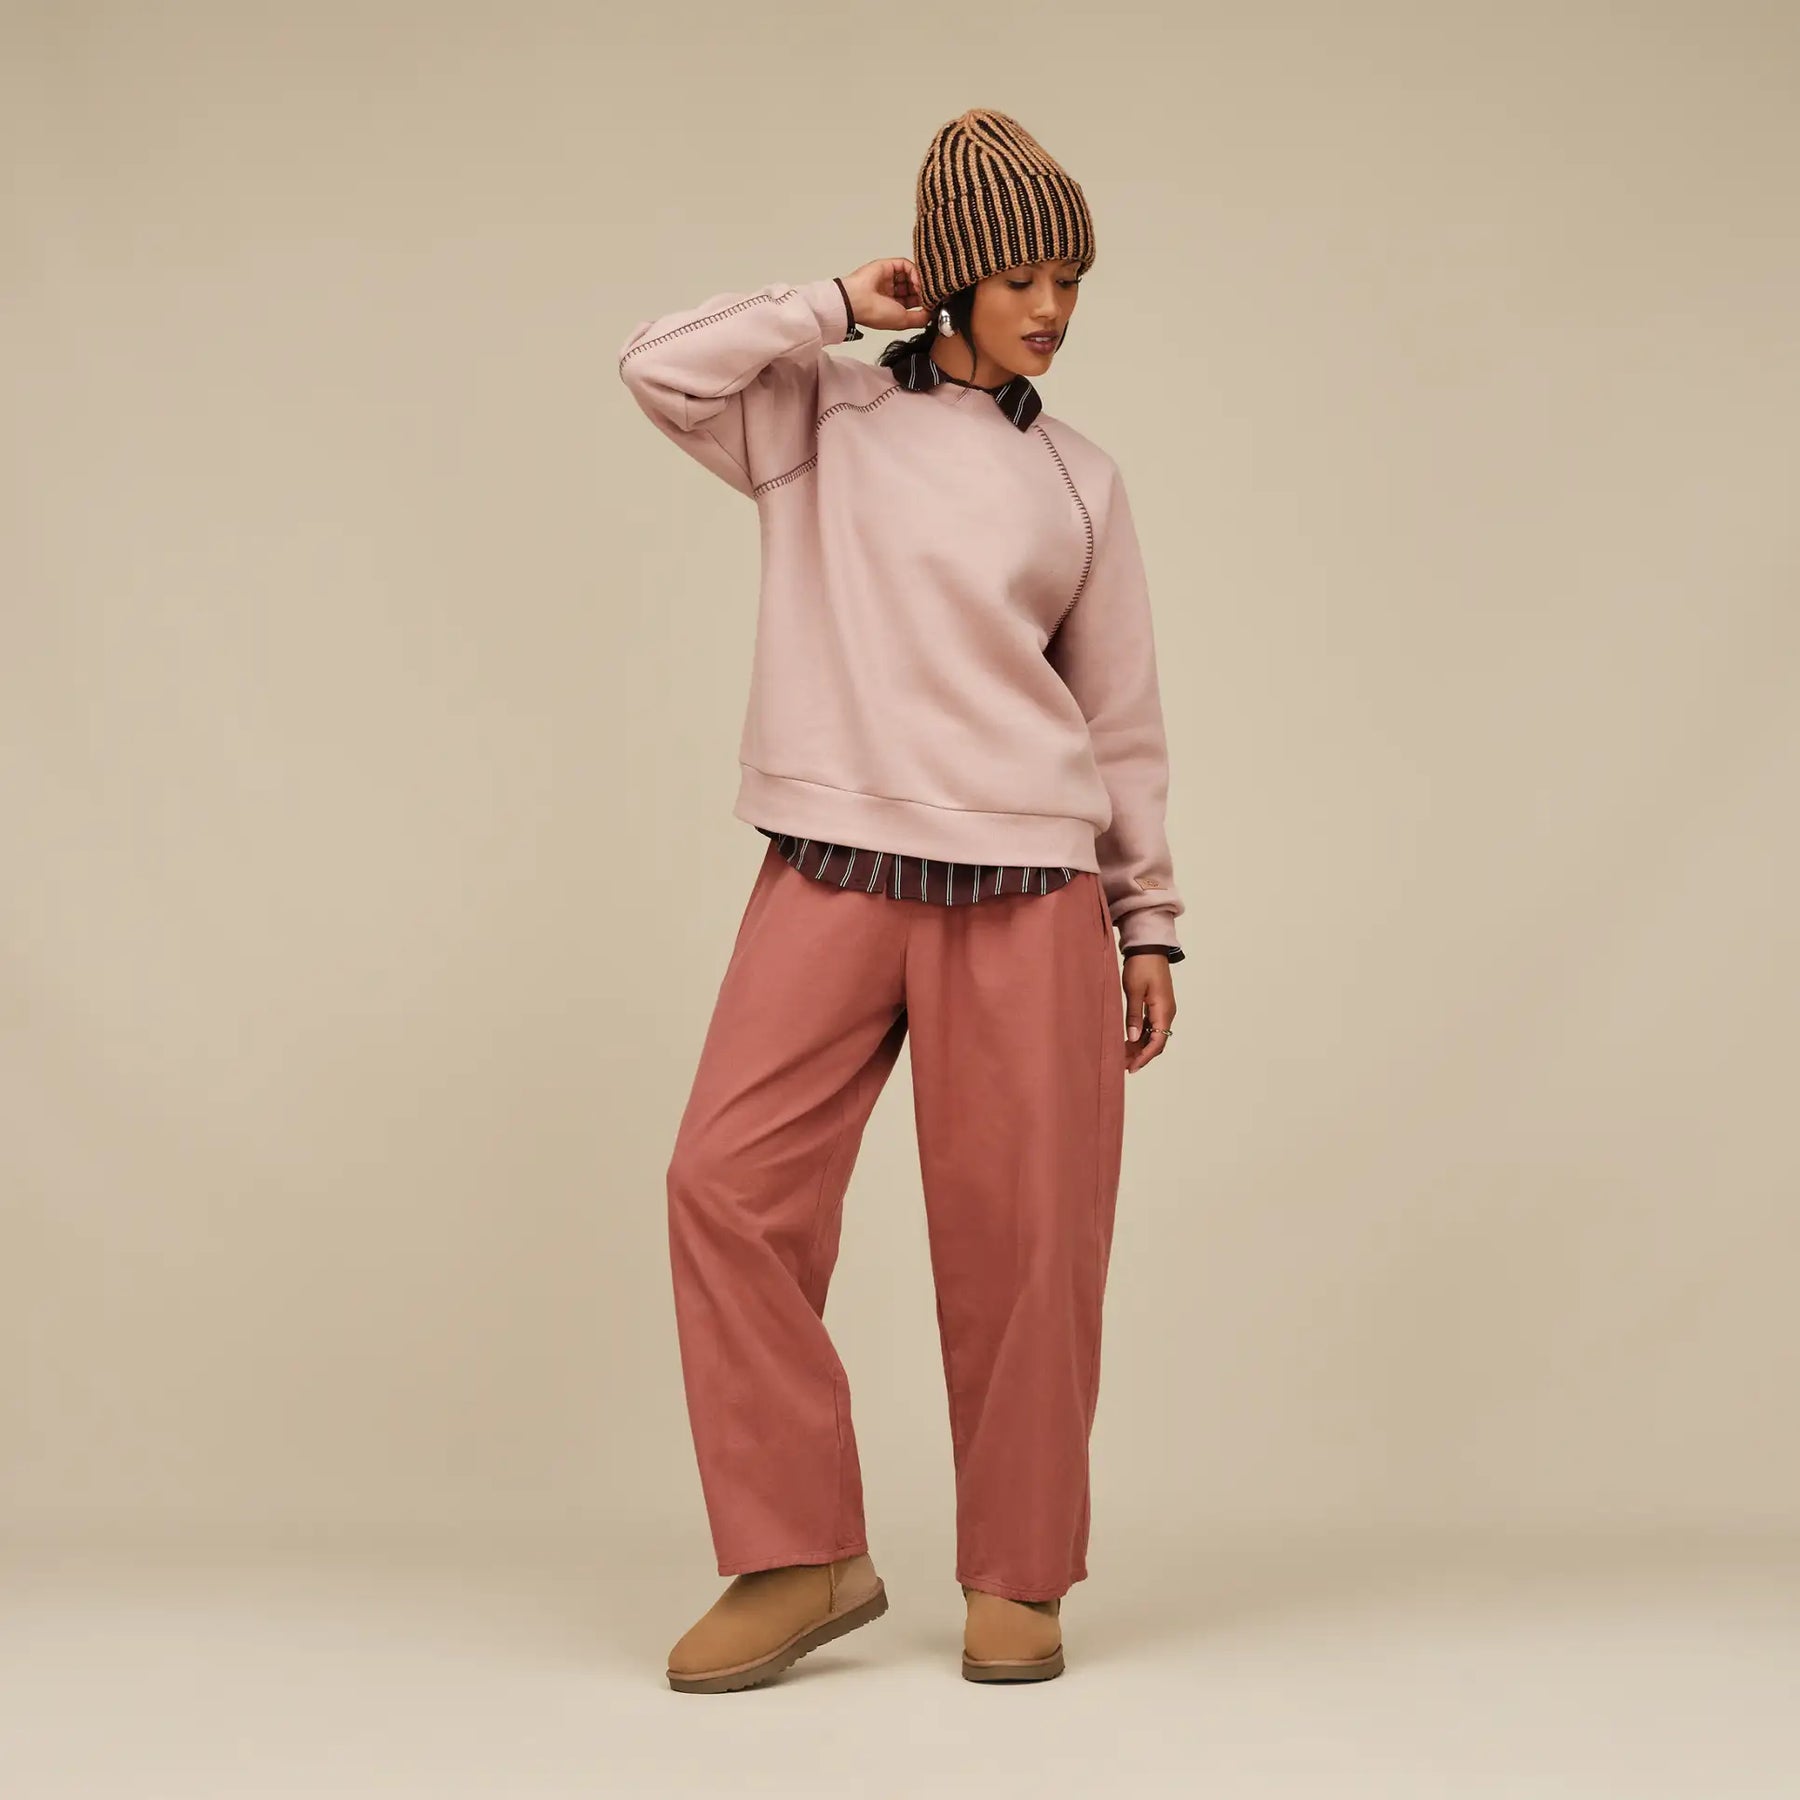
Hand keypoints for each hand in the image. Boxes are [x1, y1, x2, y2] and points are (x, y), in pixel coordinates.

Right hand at [839, 258, 931, 332]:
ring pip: (911, 274)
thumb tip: (932, 313)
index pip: (914, 300)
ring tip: (923, 289)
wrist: (858, 300)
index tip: (932, 304)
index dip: (924, 301)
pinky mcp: (888, 266)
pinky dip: (915, 272)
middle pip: (914, 286)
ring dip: (920, 281)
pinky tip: (917, 281)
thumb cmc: (875, 313)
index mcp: (893, 306)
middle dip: (923, 290)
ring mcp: (890, 278)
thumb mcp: (904, 321)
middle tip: (931, 295)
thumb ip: (920, 318)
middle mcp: (891, 292)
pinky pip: (906, 265)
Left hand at [1123, 954, 1174, 1074]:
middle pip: (1156, 1042)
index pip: (1157, 1042)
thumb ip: (1133, 1016)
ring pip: (1153, 1035)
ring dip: (1139, 1046)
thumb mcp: (1134, 991)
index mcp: (1164, 1011)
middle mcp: (1167, 1013)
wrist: (1149, 947)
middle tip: (1122, 1065)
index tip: (1131, 1067)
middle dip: (1140, 1055)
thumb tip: (1133, 1038)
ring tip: (1122, 1056)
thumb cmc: (1141, 966)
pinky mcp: (1157, 1005)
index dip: (1144, 1057)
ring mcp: (1163, 1009)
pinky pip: (1151, 1026)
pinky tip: (1128, 1041)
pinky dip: (1140, 1036)